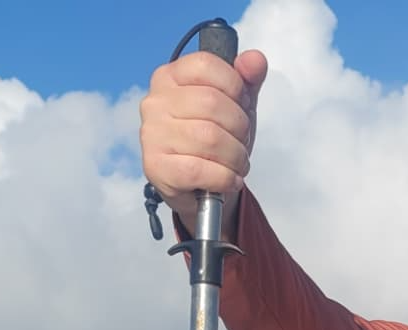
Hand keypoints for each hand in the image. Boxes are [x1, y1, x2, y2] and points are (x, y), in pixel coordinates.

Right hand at [139, 48, 268, 227]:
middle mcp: (155, 102)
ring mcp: (152, 134)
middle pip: (212, 103)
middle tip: (241, 143)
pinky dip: (224, 178)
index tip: (241, 108)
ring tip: (237, 164)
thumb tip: (255, 60)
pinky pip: (199, 170)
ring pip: (209, 138)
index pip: (207, 65)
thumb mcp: (236, 106)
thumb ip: (247, 81)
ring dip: (236, 157)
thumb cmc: (216, 143)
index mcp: (170, 77)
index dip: (236, 89)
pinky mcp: (155, 167)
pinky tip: (229, 180)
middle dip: (239, 128)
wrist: (201, 190)